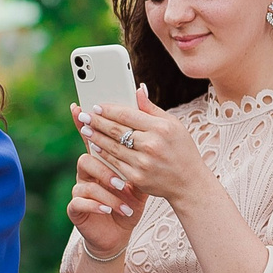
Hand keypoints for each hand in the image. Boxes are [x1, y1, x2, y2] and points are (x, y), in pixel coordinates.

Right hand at [68, 104, 149, 256]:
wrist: (123, 230)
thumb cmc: (132, 199)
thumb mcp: (142, 173)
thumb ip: (143, 149)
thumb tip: (145, 110)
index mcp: (101, 160)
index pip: (93, 138)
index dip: (85, 123)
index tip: (80, 108)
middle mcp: (87, 172)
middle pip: (88, 156)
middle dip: (106, 162)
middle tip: (123, 170)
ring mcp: (79, 189)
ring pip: (84, 179)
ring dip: (105, 186)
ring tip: (123, 193)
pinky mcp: (76, 208)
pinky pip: (79, 201)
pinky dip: (96, 204)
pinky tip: (110, 208)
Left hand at [79, 91, 210, 208]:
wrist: (189, 183)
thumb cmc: (182, 150)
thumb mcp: (174, 125)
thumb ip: (152, 108)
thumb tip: (138, 89)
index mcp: (161, 128)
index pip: (127, 114)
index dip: (108, 110)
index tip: (96, 106)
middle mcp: (151, 145)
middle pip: (116, 130)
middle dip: (97, 122)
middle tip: (84, 115)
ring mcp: (143, 163)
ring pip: (112, 147)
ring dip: (96, 137)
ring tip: (85, 129)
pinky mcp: (137, 177)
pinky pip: (115, 162)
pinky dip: (103, 154)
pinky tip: (96, 146)